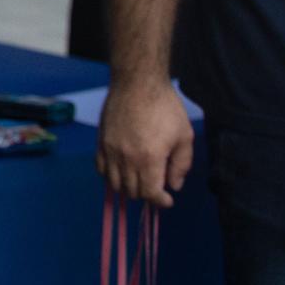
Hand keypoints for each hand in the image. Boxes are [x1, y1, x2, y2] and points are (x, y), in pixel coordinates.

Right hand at [96, 76, 193, 206]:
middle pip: (132, 191)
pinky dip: (110, 175)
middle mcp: (126, 158)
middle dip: (147, 194)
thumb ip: (181, 165)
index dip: (161, 201)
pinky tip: (121, 170)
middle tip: (156, 187)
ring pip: (114, 183)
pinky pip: (100, 168)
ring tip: (139, 181)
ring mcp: (110, 149)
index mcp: (149, 159)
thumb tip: (174, 185)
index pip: (150, 193)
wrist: (138, 82)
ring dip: (128, 187)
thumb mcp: (184, 136)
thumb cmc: (165, 107)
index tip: (167, 200)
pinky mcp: (101, 141)